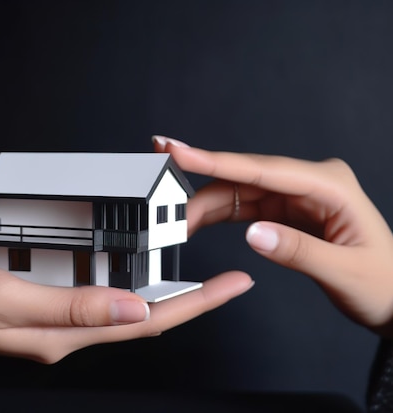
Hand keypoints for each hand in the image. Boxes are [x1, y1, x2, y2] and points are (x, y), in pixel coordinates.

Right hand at [0, 258, 251, 362]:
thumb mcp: (7, 296)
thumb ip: (72, 305)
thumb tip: (136, 312)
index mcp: (64, 334)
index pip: (147, 323)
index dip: (196, 304)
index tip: (234, 286)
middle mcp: (66, 333)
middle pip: (143, 319)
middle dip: (191, 300)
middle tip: (229, 279)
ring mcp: (54, 323)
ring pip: (122, 309)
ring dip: (161, 292)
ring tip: (193, 273)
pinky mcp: (42, 307)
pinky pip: (94, 297)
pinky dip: (122, 282)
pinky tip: (130, 268)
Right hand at [153, 135, 392, 336]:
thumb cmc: (382, 284)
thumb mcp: (345, 272)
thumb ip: (297, 251)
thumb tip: (252, 234)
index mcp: (330, 184)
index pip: (263, 168)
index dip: (215, 160)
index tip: (178, 151)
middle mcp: (310, 182)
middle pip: (242, 178)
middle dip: (200, 188)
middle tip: (163, 197)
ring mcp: (295, 195)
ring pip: (237, 192)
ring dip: (205, 206)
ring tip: (175, 222)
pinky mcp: (285, 210)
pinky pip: (243, 207)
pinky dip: (217, 216)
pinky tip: (196, 222)